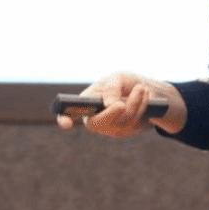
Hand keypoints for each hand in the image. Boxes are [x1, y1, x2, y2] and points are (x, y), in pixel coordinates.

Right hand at [54, 71, 186, 136]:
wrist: (143, 89)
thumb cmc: (123, 83)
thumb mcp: (117, 78)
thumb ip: (111, 88)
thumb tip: (110, 105)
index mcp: (86, 103)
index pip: (68, 114)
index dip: (64, 119)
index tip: (65, 122)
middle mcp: (94, 118)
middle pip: (97, 124)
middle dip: (112, 113)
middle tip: (121, 102)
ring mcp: (109, 128)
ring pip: (120, 122)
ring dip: (134, 102)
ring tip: (141, 88)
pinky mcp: (124, 131)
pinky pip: (134, 123)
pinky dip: (141, 106)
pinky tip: (144, 95)